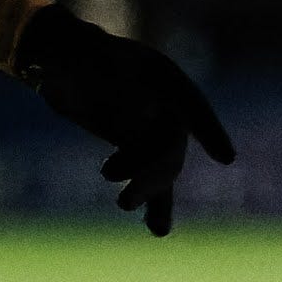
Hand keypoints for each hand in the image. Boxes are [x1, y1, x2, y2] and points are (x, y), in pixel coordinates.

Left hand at [15, 5, 236, 233]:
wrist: (56, 61)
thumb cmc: (69, 50)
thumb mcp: (82, 56)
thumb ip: (108, 73)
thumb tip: (146, 112)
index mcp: (161, 75)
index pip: (192, 104)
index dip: (209, 130)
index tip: (226, 159)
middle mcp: (164, 102)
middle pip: (170, 144)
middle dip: (153, 173)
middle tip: (124, 199)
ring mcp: (152, 127)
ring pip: (160, 166)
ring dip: (147, 189)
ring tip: (122, 205)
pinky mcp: (137, 148)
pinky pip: (152, 179)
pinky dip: (154, 203)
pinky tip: (158, 230)